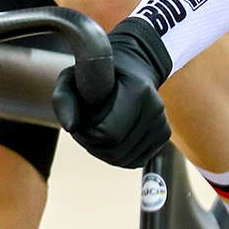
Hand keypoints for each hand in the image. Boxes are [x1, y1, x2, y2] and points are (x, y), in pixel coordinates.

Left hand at [52, 18, 174, 168]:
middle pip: (116, 152)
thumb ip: (64, 98)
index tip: (79, 121)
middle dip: (92, 145)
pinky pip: (135, 161)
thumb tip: (71, 127)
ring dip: (103, 152)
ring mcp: (162, 123)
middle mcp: (155, 108)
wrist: (132, 67)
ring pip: (124, 160)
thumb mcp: (73, 77)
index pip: (108, 134)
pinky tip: (112, 137)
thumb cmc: (98, 74)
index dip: (86, 135)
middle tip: (84, 128)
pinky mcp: (164, 135)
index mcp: (138, 90)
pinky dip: (118, 156)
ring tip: (97, 130)